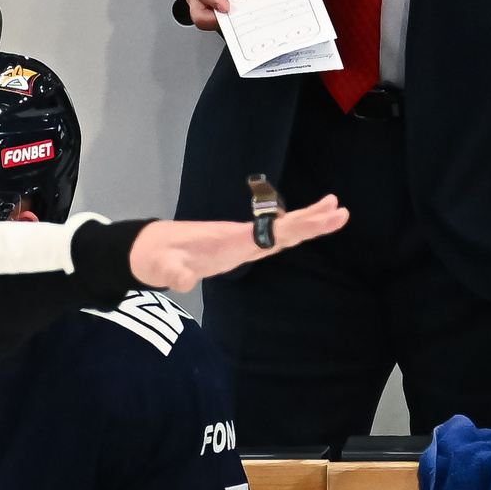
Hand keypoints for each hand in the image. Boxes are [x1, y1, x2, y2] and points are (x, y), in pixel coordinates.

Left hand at [127, 197, 347, 292]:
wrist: (149, 248)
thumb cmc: (158, 257)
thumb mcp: (163, 268)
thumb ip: (173, 273)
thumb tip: (180, 279)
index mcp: (230, 241)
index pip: (269, 234)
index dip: (295, 227)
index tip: (319, 218)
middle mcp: (241, 238)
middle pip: (283, 230)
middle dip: (311, 221)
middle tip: (340, 210)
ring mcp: (241, 242)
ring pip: (281, 232)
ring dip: (308, 224)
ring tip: (336, 212)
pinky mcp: (238, 247)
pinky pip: (272, 240)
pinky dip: (292, 233)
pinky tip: (306, 229)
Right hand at [178, 0, 265, 29]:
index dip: (213, 0)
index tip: (228, 5)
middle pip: (200, 15)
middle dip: (220, 17)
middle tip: (238, 11)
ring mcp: (208, 2)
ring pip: (213, 22)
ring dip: (230, 20)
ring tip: (246, 8)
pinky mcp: (220, 10)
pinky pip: (227, 22)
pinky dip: (238, 20)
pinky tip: (248, 9)